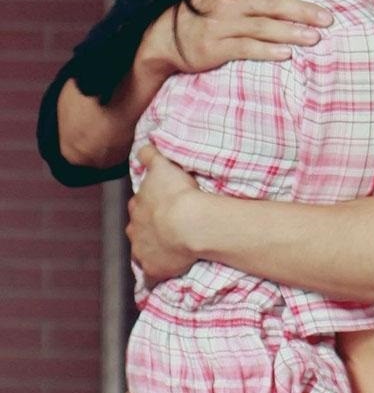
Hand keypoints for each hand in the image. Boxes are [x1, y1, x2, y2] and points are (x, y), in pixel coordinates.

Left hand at [126, 145, 201, 285]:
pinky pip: (152, 275)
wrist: (188, 222)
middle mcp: (134, 230)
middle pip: (138, 228)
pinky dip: (156, 273)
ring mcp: (142, 252)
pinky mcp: (154, 270)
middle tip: (167, 225)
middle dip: (148, 227)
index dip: (149, 204)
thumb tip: (142, 147)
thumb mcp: (162, 165)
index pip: (138, 204)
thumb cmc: (177, 193)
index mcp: (136, 206)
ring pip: (142, 251)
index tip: (161, 203)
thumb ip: (150, 155)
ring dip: (152, 249)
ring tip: (169, 247)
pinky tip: (164, 272)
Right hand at [138, 0, 332, 75]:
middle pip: (274, 3)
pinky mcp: (216, 48)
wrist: (163, 36)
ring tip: (316, 38)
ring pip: (264, 27)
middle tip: (329, 17)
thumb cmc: (196, 4)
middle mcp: (228, 1)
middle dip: (304, 9)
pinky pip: (246, 49)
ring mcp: (221, 25)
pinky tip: (286, 54)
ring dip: (292, 32)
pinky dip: (267, 51)